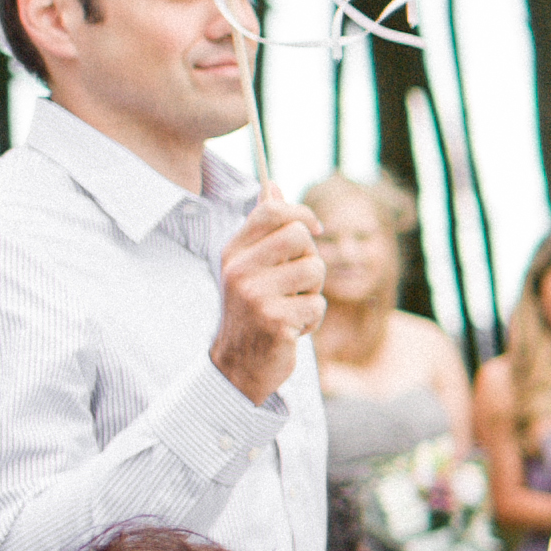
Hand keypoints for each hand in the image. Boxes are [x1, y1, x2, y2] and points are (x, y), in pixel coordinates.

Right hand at [211, 195, 328, 402]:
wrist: (238, 366)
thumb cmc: (252, 311)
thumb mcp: (250, 267)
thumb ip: (263, 229)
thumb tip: (272, 184)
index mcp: (233, 252)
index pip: (272, 212)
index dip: (302, 213)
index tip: (316, 229)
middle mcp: (239, 270)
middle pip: (300, 237)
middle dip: (311, 260)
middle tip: (298, 284)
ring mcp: (255, 295)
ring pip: (314, 270)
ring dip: (313, 293)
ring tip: (292, 308)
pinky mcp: (274, 320)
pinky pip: (317, 305)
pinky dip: (312, 319)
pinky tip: (292, 330)